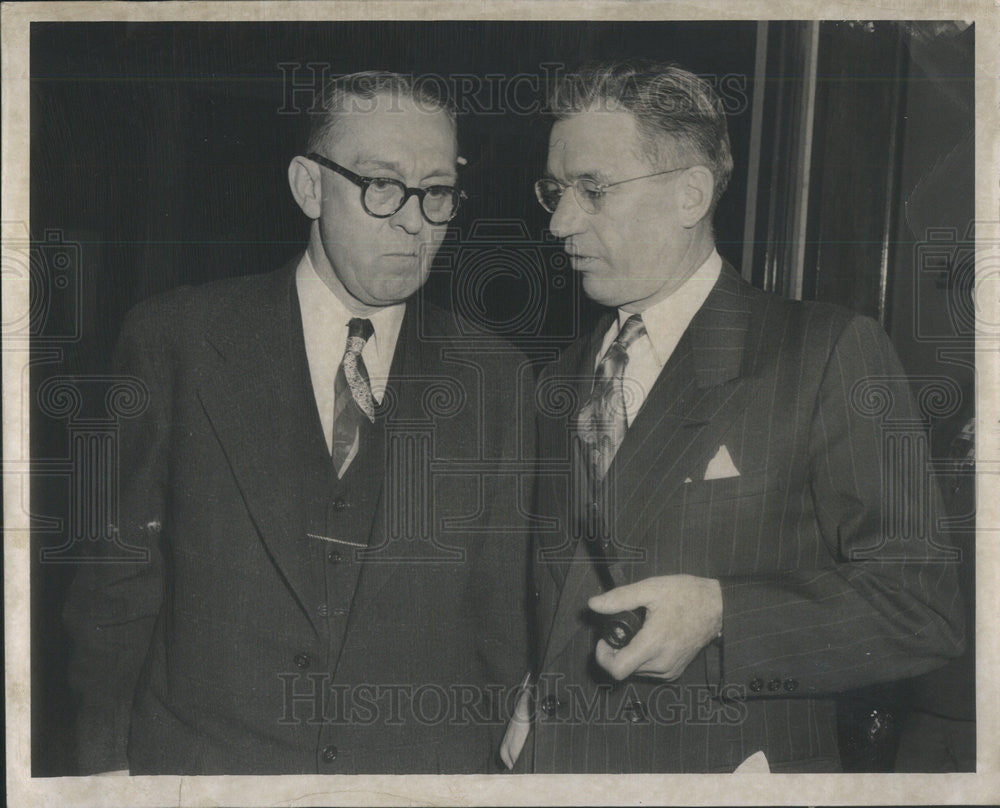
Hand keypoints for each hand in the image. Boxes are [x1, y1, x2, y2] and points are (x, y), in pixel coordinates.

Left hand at [588, 575, 722, 680]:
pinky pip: (649, 671)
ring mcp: (669, 670)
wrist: (716, 607)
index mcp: (653, 645)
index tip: (605, 640)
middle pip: (624, 669)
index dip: (603, 656)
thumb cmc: (685, 595)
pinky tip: (648, 639)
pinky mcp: (675, 671)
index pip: (617, 670)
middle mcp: (661, 663)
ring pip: (636, 671)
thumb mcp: (650, 589)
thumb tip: (593, 604)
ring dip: (629, 655)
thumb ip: (620, 598)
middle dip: (615, 652)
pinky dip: (642, 659)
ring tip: (636, 632)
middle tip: (621, 629)